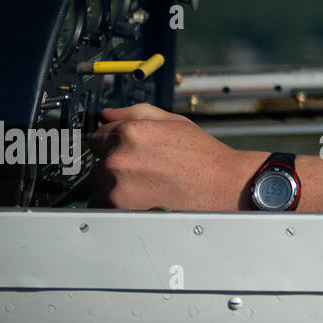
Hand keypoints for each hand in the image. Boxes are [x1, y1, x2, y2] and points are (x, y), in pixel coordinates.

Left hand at [90, 104, 261, 209]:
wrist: (224, 187)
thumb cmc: (203, 157)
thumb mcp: (174, 122)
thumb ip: (135, 113)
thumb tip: (108, 114)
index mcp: (131, 131)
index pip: (99, 136)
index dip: (115, 144)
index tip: (131, 154)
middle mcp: (119, 157)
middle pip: (97, 163)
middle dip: (116, 167)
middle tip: (146, 172)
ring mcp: (117, 186)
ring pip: (100, 187)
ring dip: (115, 188)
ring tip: (147, 188)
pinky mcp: (119, 210)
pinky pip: (104, 208)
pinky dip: (118, 207)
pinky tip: (143, 202)